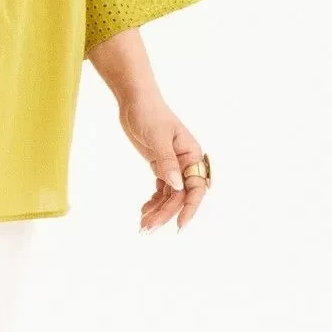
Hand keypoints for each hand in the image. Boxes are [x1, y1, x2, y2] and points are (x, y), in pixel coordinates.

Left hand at [116, 90, 209, 232]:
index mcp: (191, 155)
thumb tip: (177, 186)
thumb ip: (167, 162)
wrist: (136, 102)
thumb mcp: (158, 137)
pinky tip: (143, 210)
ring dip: (157, 211)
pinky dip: (153, 201)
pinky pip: (161, 190)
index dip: (190, 208)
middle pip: (179, 196)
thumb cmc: (150, 114)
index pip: (195, 187)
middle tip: (147, 229)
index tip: (180, 226)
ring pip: (169, 196)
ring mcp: (172, 166)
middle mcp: (185, 163)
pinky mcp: (160, 166)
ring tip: (142, 226)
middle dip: (165, 214)